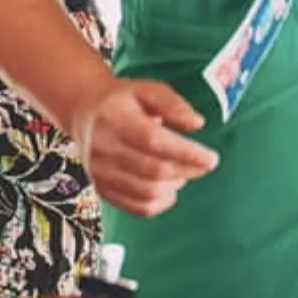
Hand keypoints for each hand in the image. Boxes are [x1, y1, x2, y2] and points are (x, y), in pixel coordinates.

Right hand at [71, 77, 220, 216]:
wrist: (85, 112)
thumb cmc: (123, 100)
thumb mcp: (148, 90)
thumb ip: (173, 104)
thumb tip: (197, 123)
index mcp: (114, 118)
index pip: (154, 141)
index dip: (186, 153)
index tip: (211, 158)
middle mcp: (103, 147)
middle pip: (154, 170)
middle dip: (187, 170)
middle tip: (205, 164)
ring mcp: (100, 172)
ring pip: (148, 192)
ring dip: (175, 185)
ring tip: (182, 171)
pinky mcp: (102, 189)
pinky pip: (138, 207)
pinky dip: (161, 202)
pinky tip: (170, 188)